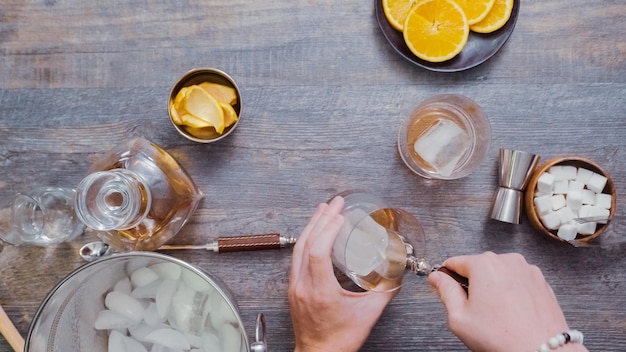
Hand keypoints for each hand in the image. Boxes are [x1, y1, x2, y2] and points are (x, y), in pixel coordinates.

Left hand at [288, 196, 396, 351]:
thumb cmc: (339, 340)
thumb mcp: (368, 315)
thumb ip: (385, 292)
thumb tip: (396, 274)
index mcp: (320, 291)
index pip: (318, 251)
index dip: (328, 229)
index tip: (339, 215)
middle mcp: (303, 286)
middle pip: (306, 244)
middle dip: (321, 219)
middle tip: (334, 203)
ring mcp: (295, 286)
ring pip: (298, 249)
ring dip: (311, 226)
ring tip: (322, 209)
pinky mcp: (294, 288)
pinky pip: (296, 257)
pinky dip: (307, 240)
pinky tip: (314, 233)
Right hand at [428, 252, 586, 351]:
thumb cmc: (503, 337)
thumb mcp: (459, 317)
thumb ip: (445, 291)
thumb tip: (438, 278)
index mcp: (484, 264)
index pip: (454, 262)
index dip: (446, 277)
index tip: (446, 289)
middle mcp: (507, 260)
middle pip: (478, 267)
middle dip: (472, 285)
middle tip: (473, 310)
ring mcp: (527, 270)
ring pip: (499, 274)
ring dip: (493, 288)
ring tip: (496, 315)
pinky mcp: (541, 282)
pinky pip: (517, 283)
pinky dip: (511, 294)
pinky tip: (511, 313)